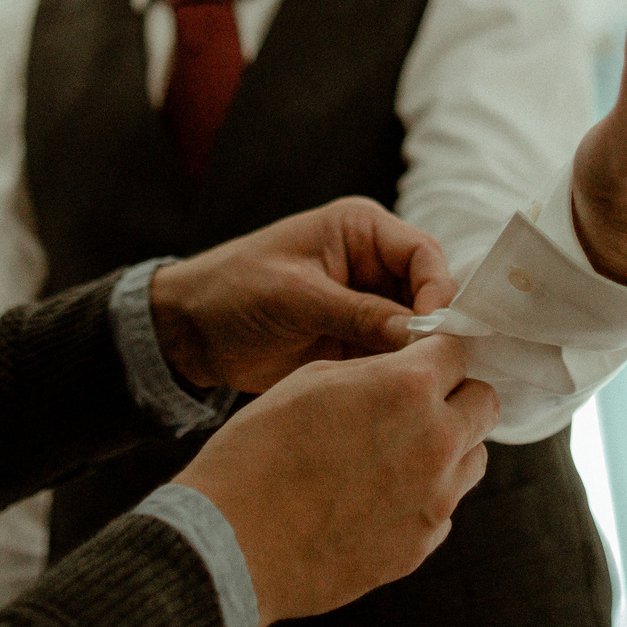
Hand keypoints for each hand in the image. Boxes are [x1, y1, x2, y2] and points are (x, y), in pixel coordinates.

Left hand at [148, 196, 457, 393]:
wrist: (188, 332)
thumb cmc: (234, 291)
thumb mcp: (297, 297)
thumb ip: (360, 313)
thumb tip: (422, 335)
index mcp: (360, 230)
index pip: (423, 254)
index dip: (438, 290)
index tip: (437, 330)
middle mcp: (372, 264)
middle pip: (428, 294)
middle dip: (435, 328)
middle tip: (438, 367)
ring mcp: (365, 304)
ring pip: (416, 330)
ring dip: (417, 356)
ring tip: (421, 387)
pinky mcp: (355, 341)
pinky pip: (391, 357)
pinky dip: (396, 374)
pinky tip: (399, 396)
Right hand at [176, 335, 498, 625]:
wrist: (232, 543)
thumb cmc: (258, 453)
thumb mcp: (311, 381)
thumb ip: (373, 372)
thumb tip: (402, 373)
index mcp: (408, 388)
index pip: (459, 351)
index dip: (438, 353)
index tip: (425, 360)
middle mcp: (435, 442)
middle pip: (484, 403)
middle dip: (456, 398)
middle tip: (414, 407)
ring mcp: (434, 500)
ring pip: (473, 459)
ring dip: (447, 449)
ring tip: (391, 457)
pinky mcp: (421, 546)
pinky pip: (444, 509)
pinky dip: (422, 498)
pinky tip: (374, 501)